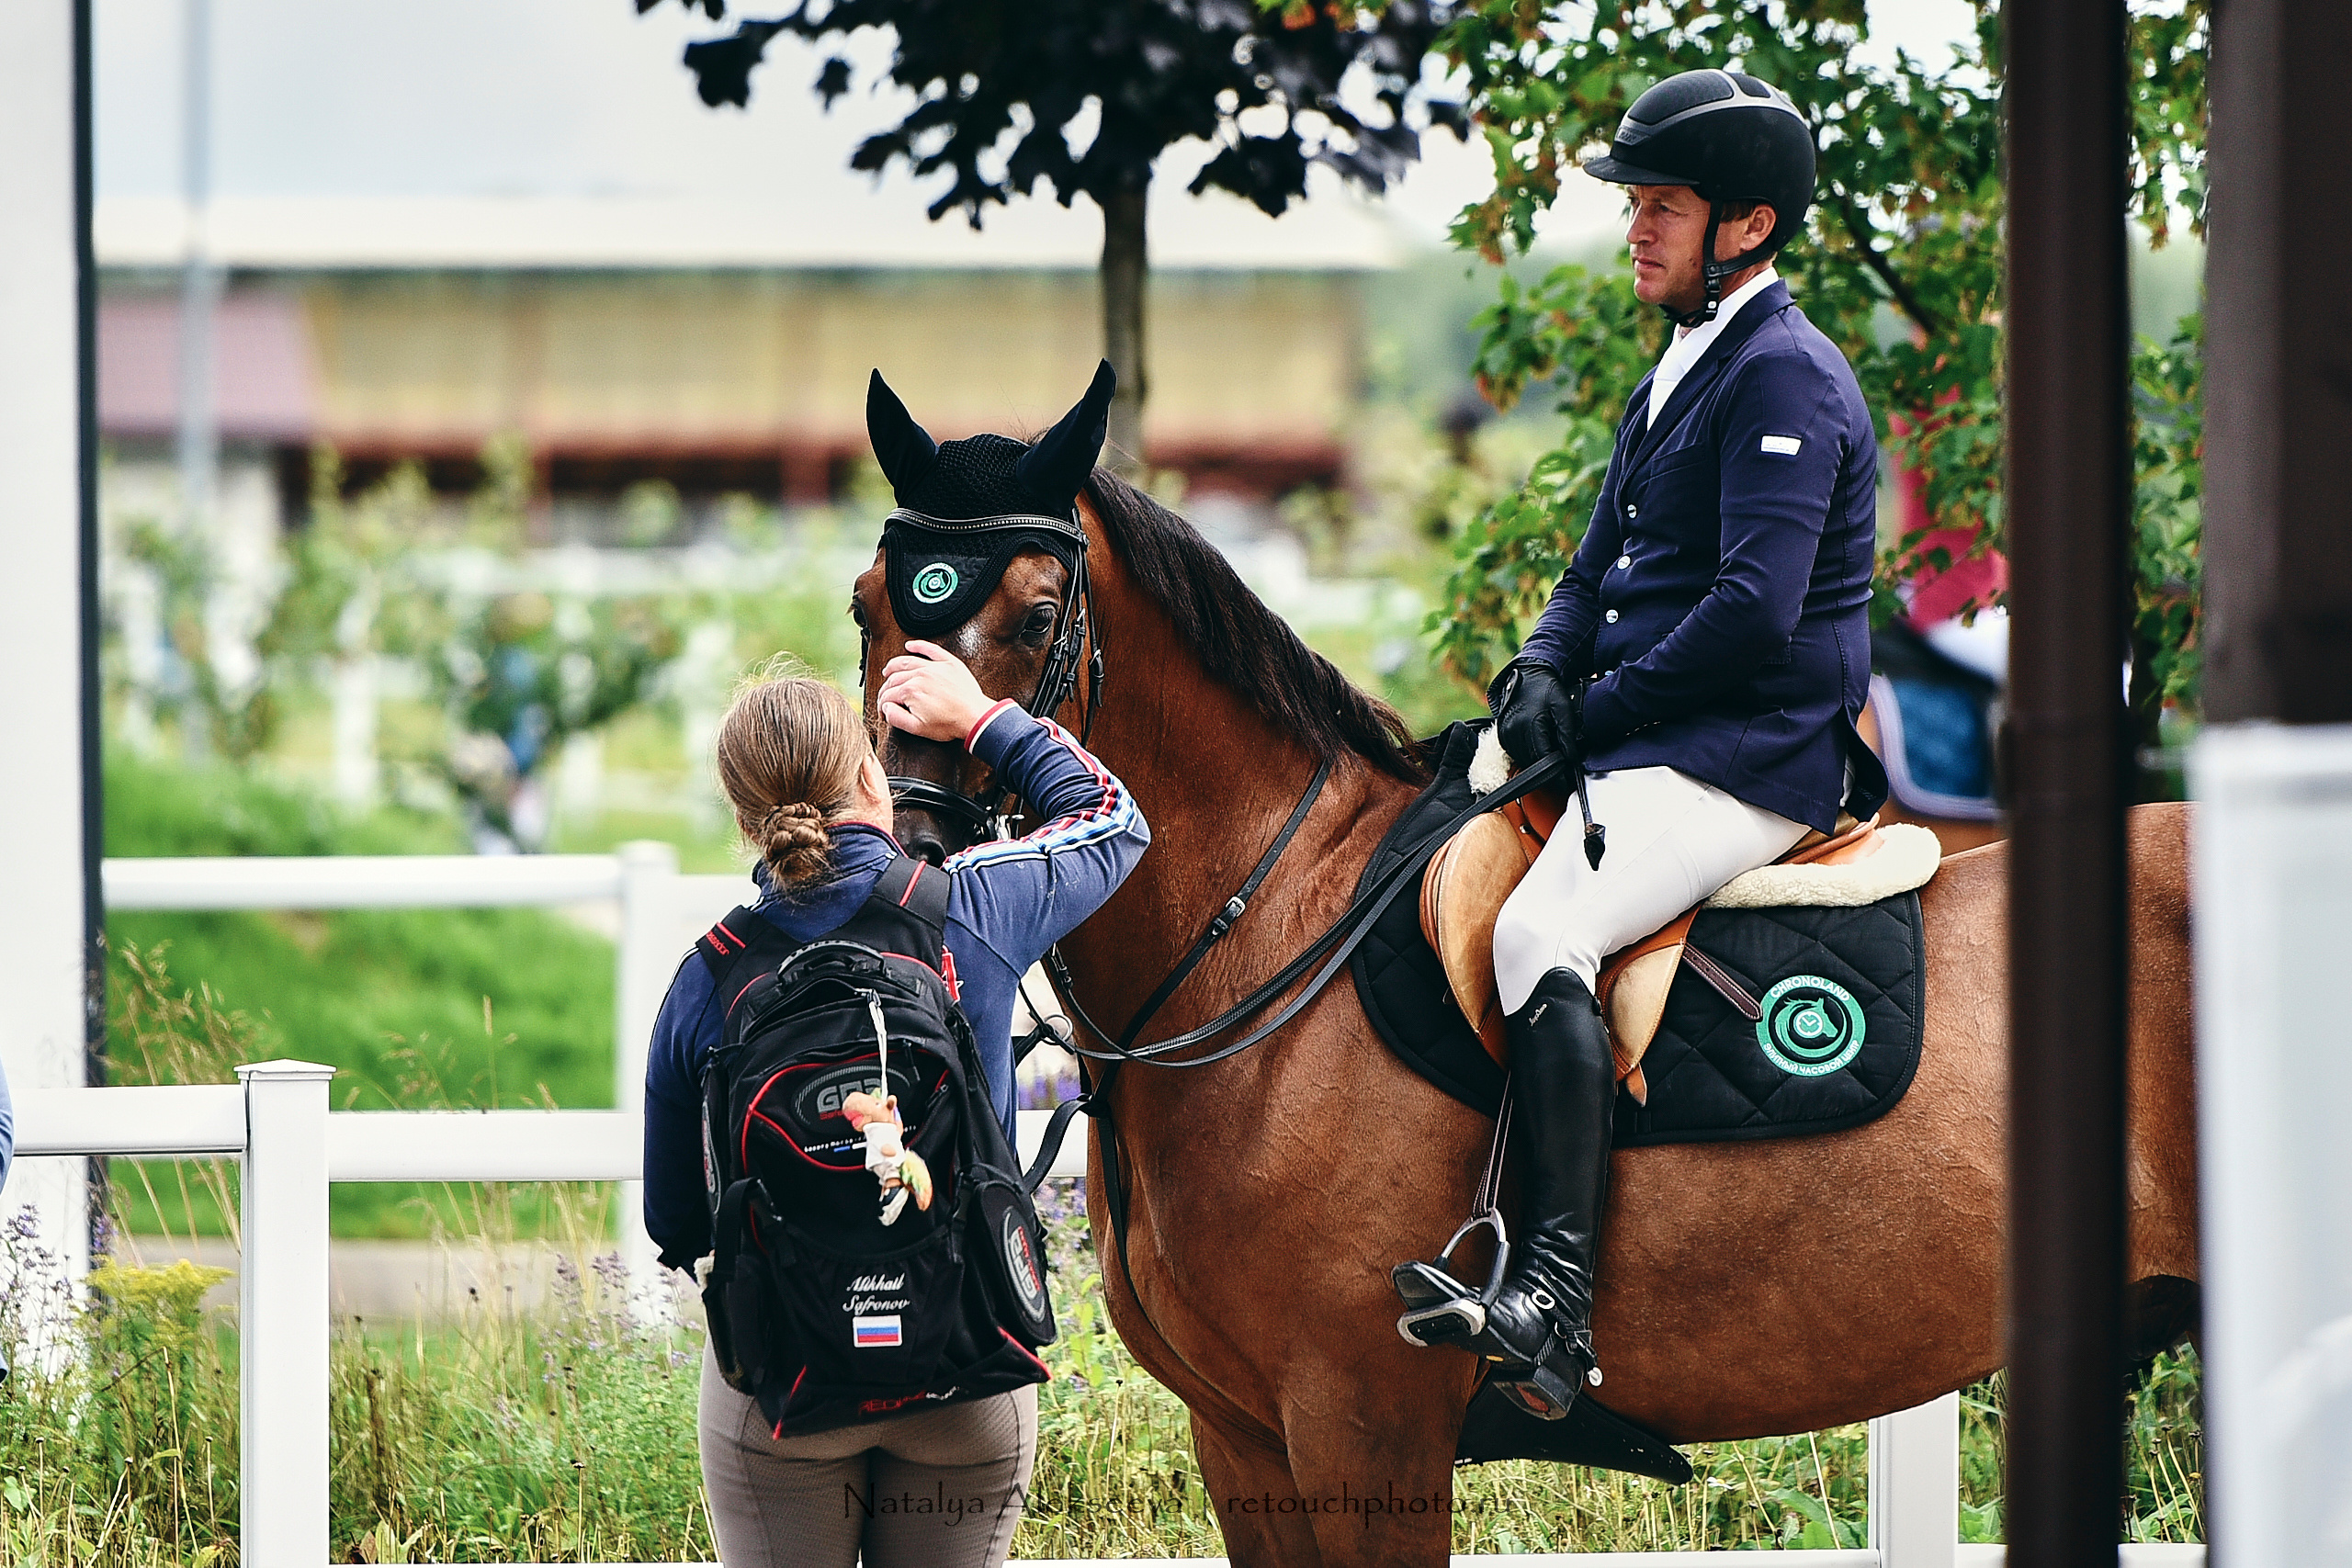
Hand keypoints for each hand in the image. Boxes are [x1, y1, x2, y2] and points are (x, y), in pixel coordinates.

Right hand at [878, 641, 994, 742]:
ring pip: (907, 661)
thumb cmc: (949, 723)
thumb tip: (886, 708)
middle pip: (894, 678)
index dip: (882, 705)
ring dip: (894, 665)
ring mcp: (934, 667)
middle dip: (886, 688)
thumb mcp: (917, 728)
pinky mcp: (948, 663)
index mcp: (910, 691)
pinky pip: (931, 649)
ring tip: (888, 671)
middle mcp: (919, 675)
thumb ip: (896, 718)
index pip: (887, 695)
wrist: (975, 717)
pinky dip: (919, 645)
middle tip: (885, 696)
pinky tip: (910, 645)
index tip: (884, 711)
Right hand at [1487, 658, 1579, 767]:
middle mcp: (1513, 731)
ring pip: (1524, 760)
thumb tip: (1571, 759)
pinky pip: (1516, 753)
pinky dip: (1528, 753)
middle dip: (1548, 766)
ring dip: (1537, 760)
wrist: (1527, 676)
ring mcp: (1505, 734)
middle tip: (1562, 761)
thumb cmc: (1546, 690)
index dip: (1555, 771)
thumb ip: (1567, 735)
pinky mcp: (1502, 736)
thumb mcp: (1563, 708)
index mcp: (1530, 725)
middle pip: (1533, 762)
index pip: (1542, 758)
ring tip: (1550, 748)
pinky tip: (1538, 742)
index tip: (1565, 780)